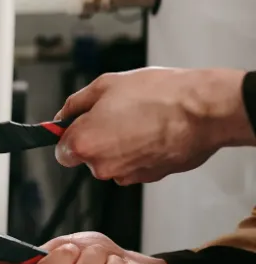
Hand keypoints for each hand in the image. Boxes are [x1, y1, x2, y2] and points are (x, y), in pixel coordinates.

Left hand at [54, 67, 254, 184]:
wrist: (202, 111)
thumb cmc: (159, 95)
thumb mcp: (106, 85)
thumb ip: (76, 103)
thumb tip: (64, 114)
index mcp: (84, 143)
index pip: (62, 150)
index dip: (71, 136)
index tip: (80, 125)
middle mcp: (101, 165)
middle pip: (88, 157)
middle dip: (97, 138)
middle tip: (117, 114)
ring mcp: (125, 175)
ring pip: (112, 162)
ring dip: (120, 145)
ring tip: (141, 121)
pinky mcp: (147, 178)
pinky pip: (134, 165)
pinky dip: (140, 152)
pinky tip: (154, 133)